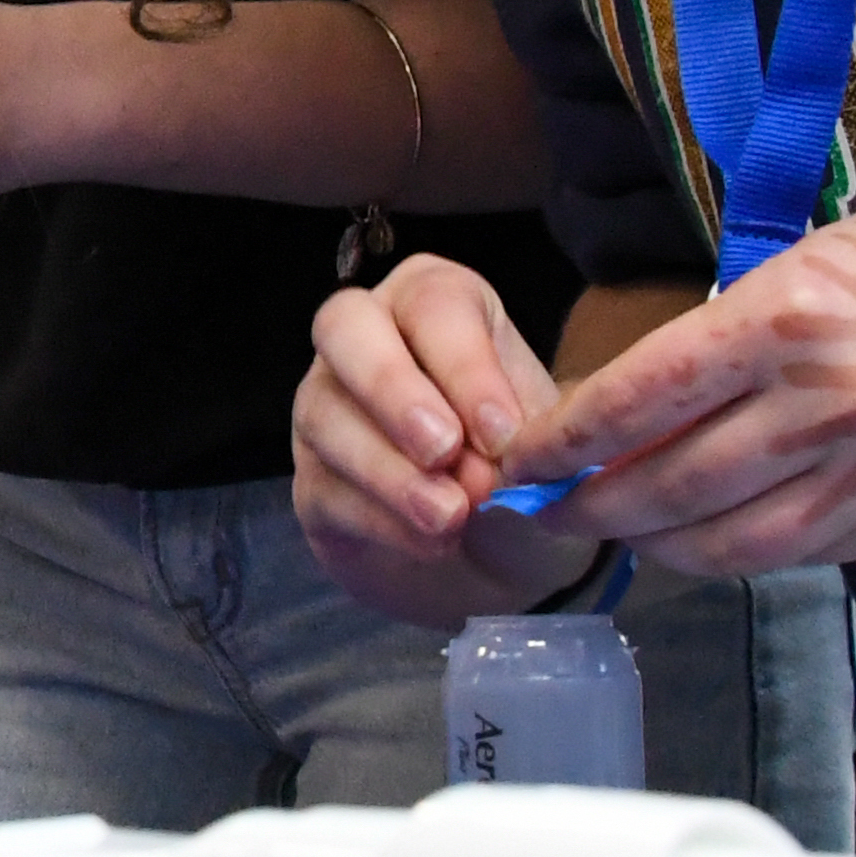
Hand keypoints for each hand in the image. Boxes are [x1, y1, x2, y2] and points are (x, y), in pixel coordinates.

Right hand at [288, 255, 581, 628]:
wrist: (496, 552)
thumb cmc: (521, 466)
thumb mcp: (544, 440)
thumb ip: (523, 438)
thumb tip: (487, 460)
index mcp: (433, 305)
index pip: (433, 305)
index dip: (465, 366)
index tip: (502, 434)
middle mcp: (365, 339)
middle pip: (344, 326)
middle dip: (392, 388)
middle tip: (444, 451)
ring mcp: (325, 407)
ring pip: (326, 415)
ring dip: (390, 470)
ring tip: (451, 516)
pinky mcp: (311, 480)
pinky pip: (323, 488)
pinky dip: (381, 519)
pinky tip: (432, 543)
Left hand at [499, 177, 855, 577]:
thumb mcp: (815, 264)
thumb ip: (733, 340)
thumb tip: (638, 410)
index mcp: (788, 318)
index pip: (638, 398)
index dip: (566, 442)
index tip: (522, 464)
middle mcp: (832, 402)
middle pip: (674, 486)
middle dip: (598, 507)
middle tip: (555, 513)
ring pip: (737, 542)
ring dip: (664, 548)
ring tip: (626, 536)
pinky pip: (812, 553)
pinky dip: (753, 552)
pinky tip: (721, 539)